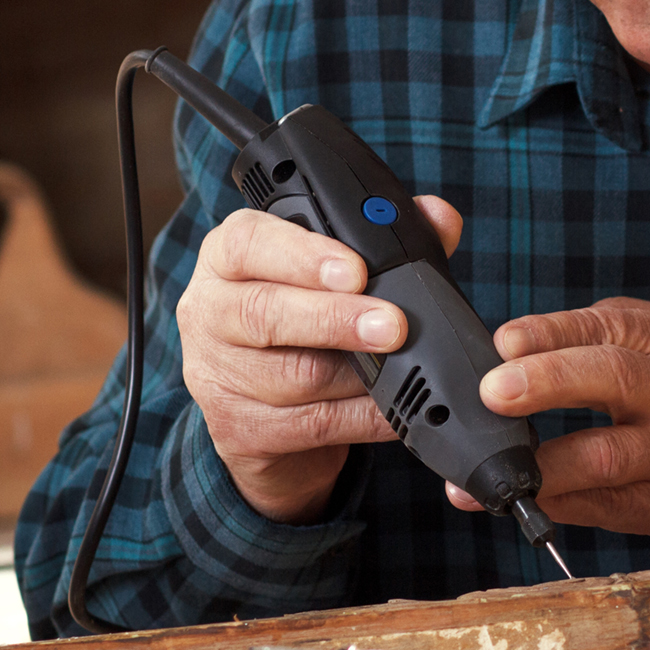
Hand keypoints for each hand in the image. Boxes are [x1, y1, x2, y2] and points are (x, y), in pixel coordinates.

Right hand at [177, 197, 461, 523]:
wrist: (266, 417)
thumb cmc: (303, 327)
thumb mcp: (329, 277)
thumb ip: (384, 243)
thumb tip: (440, 218)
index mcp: (228, 259)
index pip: (248, 243)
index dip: (303, 254)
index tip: (356, 269)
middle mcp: (209, 312)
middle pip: (264, 312)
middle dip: (337, 318)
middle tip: (393, 325)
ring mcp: (216, 377)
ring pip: (292, 375)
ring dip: (358, 375)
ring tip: (402, 368)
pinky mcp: (238, 431)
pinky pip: (311, 425)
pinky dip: (363, 418)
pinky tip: (393, 411)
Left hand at [446, 298, 649, 559]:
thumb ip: (636, 334)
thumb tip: (558, 334)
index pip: (604, 326)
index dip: (550, 332)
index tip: (504, 340)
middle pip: (606, 377)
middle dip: (545, 380)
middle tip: (494, 390)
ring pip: (603, 455)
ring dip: (543, 465)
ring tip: (491, 474)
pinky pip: (608, 506)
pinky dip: (562, 506)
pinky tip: (522, 504)